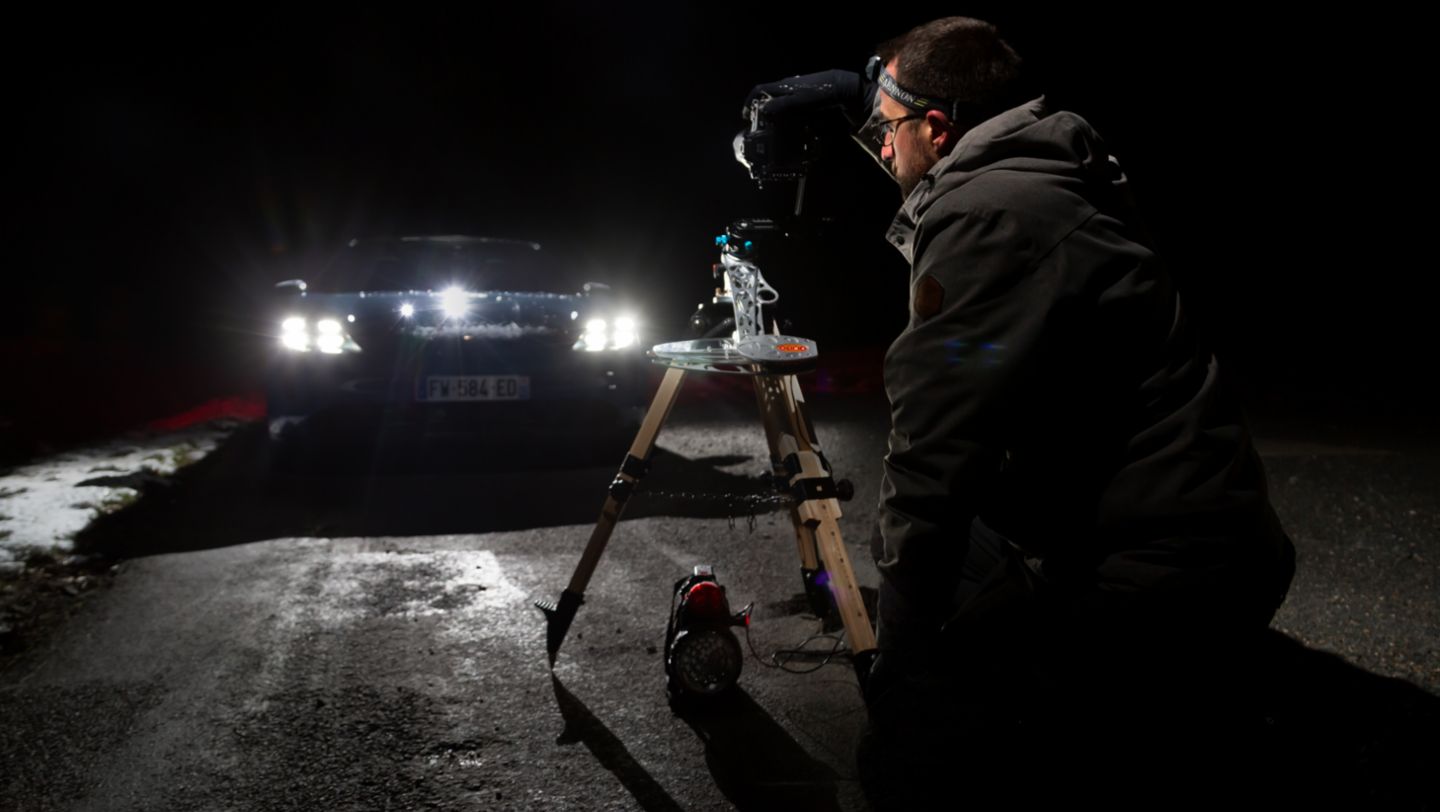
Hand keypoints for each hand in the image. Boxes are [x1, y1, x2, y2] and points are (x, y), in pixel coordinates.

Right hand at [743, 69, 871, 127]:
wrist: (845, 90)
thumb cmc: (822, 91)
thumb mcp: (801, 99)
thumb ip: (783, 105)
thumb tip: (763, 109)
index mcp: (784, 86)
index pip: (760, 90)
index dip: (750, 102)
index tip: (745, 115)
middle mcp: (789, 90)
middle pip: (769, 101)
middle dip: (762, 114)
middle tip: (759, 129)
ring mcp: (799, 97)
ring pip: (782, 108)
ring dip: (777, 120)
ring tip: (774, 135)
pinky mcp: (808, 105)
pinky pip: (794, 114)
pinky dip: (790, 123)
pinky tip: (791, 133)